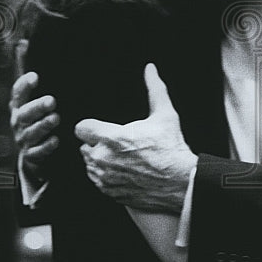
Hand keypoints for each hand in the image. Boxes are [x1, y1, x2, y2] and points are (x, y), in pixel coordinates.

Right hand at [9, 64, 59, 174]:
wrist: (35, 153)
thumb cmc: (39, 121)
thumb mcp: (37, 103)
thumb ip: (41, 85)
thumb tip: (35, 52)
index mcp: (20, 107)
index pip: (18, 94)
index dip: (24, 85)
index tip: (35, 76)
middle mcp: (19, 122)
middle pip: (24, 113)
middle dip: (37, 106)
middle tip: (52, 101)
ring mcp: (23, 139)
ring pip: (31, 132)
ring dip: (43, 125)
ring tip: (55, 118)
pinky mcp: (31, 154)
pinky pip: (36, 151)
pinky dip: (46, 146)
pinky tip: (55, 140)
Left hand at [75, 63, 197, 213]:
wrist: (181, 182)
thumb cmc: (172, 149)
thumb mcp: (165, 114)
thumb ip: (154, 89)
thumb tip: (150, 69)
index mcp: (111, 138)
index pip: (80, 128)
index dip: (90, 126)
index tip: (99, 128)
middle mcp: (103, 159)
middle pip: (84, 147)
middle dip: (97, 144)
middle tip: (117, 144)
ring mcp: (105, 178)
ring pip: (89, 166)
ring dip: (100, 161)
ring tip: (122, 158)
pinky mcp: (110, 192)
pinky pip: (98, 182)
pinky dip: (106, 178)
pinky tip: (124, 172)